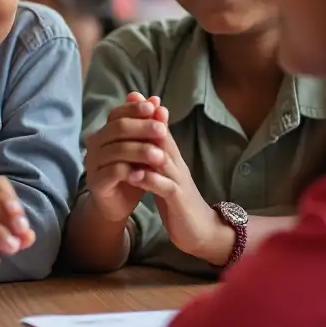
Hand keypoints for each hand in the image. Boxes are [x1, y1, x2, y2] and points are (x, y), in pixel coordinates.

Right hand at [83, 92, 172, 221]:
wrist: (117, 203)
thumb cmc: (131, 172)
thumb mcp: (143, 148)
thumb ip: (149, 126)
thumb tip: (156, 100)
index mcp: (104, 132)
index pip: (117, 113)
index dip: (134, 109)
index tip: (154, 108)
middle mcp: (95, 143)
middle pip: (117, 128)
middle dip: (142, 128)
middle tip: (162, 131)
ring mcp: (93, 162)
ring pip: (117, 150)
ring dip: (140, 151)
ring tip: (160, 156)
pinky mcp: (96, 182)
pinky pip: (112, 172)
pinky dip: (129, 172)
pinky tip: (143, 175)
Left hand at [129, 99, 231, 264]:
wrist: (200, 230)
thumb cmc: (177, 201)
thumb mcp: (163, 174)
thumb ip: (153, 155)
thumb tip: (140, 135)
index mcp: (172, 158)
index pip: (160, 131)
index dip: (148, 113)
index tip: (133, 95)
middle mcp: (177, 165)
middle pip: (163, 137)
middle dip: (148, 119)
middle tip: (132, 102)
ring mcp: (179, 181)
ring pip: (163, 159)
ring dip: (146, 147)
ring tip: (126, 137)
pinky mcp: (179, 200)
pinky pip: (165, 187)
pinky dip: (149, 180)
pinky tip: (133, 175)